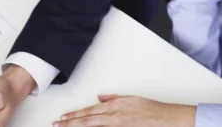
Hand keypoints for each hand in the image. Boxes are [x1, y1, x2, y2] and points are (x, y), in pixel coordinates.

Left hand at [54, 95, 196, 126]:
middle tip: (57, 125)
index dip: (74, 115)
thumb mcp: (129, 98)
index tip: (63, 118)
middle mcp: (112, 117)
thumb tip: (101, 98)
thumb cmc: (150, 109)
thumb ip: (113, 98)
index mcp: (113, 106)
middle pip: (86, 121)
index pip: (88, 111)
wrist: (164, 119)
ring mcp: (116, 126)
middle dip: (69, 124)